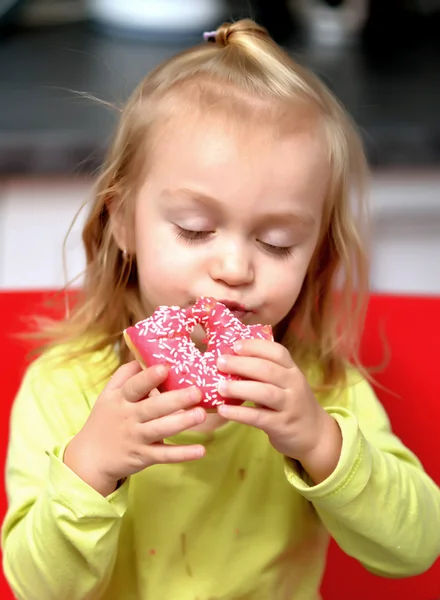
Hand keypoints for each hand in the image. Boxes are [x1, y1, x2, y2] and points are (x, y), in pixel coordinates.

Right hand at [64, 361, 205, 495]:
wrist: (90, 458)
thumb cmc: (106, 419)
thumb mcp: (108, 395)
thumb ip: (125, 375)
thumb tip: (143, 356)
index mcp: (120, 399)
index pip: (134, 387)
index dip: (149, 378)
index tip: (165, 368)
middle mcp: (129, 417)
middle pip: (153, 407)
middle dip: (175, 399)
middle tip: (197, 392)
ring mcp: (136, 438)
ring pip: (160, 429)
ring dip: (182, 422)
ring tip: (201, 414)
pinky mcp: (143, 457)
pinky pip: (164, 455)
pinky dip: (182, 454)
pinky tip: (201, 450)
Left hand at [216, 340, 341, 483]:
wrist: (316, 435)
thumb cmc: (291, 404)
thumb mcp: (285, 384)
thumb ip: (265, 372)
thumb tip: (230, 360)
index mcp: (292, 370)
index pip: (277, 351)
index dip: (255, 346)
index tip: (234, 345)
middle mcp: (294, 385)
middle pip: (267, 369)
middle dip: (241, 364)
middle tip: (220, 363)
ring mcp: (290, 405)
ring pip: (264, 392)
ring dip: (239, 388)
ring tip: (219, 387)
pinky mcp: (282, 425)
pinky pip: (259, 417)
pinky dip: (239, 413)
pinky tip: (223, 410)